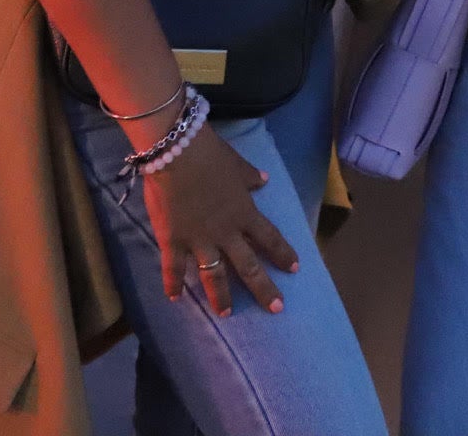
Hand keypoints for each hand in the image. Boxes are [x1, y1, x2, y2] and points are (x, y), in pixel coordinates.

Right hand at [140, 125, 298, 316]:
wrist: (177, 153)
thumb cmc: (210, 155)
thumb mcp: (238, 164)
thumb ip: (251, 176)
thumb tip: (265, 180)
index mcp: (245, 213)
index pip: (270, 238)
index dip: (283, 254)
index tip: (295, 269)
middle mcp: (226, 232)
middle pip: (249, 266)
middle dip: (264, 289)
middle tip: (275, 308)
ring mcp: (200, 240)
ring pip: (214, 276)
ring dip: (221, 296)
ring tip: (226, 314)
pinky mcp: (173, 241)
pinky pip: (174, 268)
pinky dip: (172, 284)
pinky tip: (173, 299)